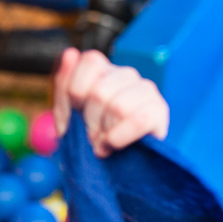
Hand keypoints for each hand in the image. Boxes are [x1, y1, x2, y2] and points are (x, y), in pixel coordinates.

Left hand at [53, 48, 169, 157]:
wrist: (110, 168)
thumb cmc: (90, 138)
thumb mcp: (66, 115)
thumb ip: (64, 86)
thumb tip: (70, 54)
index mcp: (103, 70)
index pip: (90, 61)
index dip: (76, 93)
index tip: (76, 112)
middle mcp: (126, 75)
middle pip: (100, 91)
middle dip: (90, 121)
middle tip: (91, 135)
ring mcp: (145, 90)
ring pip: (118, 106)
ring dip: (105, 132)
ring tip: (104, 141)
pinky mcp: (158, 112)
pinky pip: (139, 119)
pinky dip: (120, 137)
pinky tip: (114, 144)